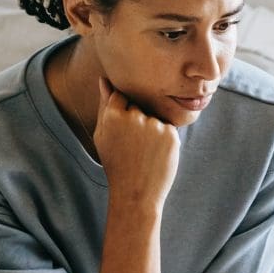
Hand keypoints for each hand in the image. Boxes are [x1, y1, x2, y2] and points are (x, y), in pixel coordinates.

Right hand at [94, 76, 179, 210]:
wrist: (135, 193)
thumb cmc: (116, 163)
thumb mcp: (103, 135)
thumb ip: (104, 105)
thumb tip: (104, 79)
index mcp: (113, 115)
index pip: (122, 95)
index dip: (123, 112)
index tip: (122, 131)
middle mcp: (134, 116)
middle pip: (139, 105)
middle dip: (137, 120)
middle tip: (132, 146)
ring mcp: (154, 125)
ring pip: (154, 116)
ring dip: (151, 129)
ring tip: (143, 152)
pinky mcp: (171, 134)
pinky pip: (166, 127)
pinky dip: (163, 138)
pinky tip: (154, 155)